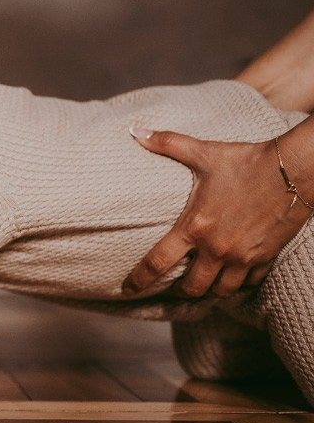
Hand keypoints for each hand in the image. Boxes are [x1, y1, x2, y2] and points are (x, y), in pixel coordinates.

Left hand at [123, 128, 311, 297]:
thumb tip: (134, 130)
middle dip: (179, 292)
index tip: (127, 290)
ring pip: (221, 292)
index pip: (158, 263)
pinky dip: (239, 284)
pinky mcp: (265, 257)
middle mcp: (217, 248)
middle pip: (191, 288)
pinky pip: (249, 283)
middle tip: (172, 287)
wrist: (295, 170)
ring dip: (209, 291)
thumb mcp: (204, 152)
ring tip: (202, 284)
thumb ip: (167, 144)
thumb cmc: (247, 161)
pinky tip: (233, 276)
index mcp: (195, 227)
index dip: (139, 281)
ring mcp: (243, 257)